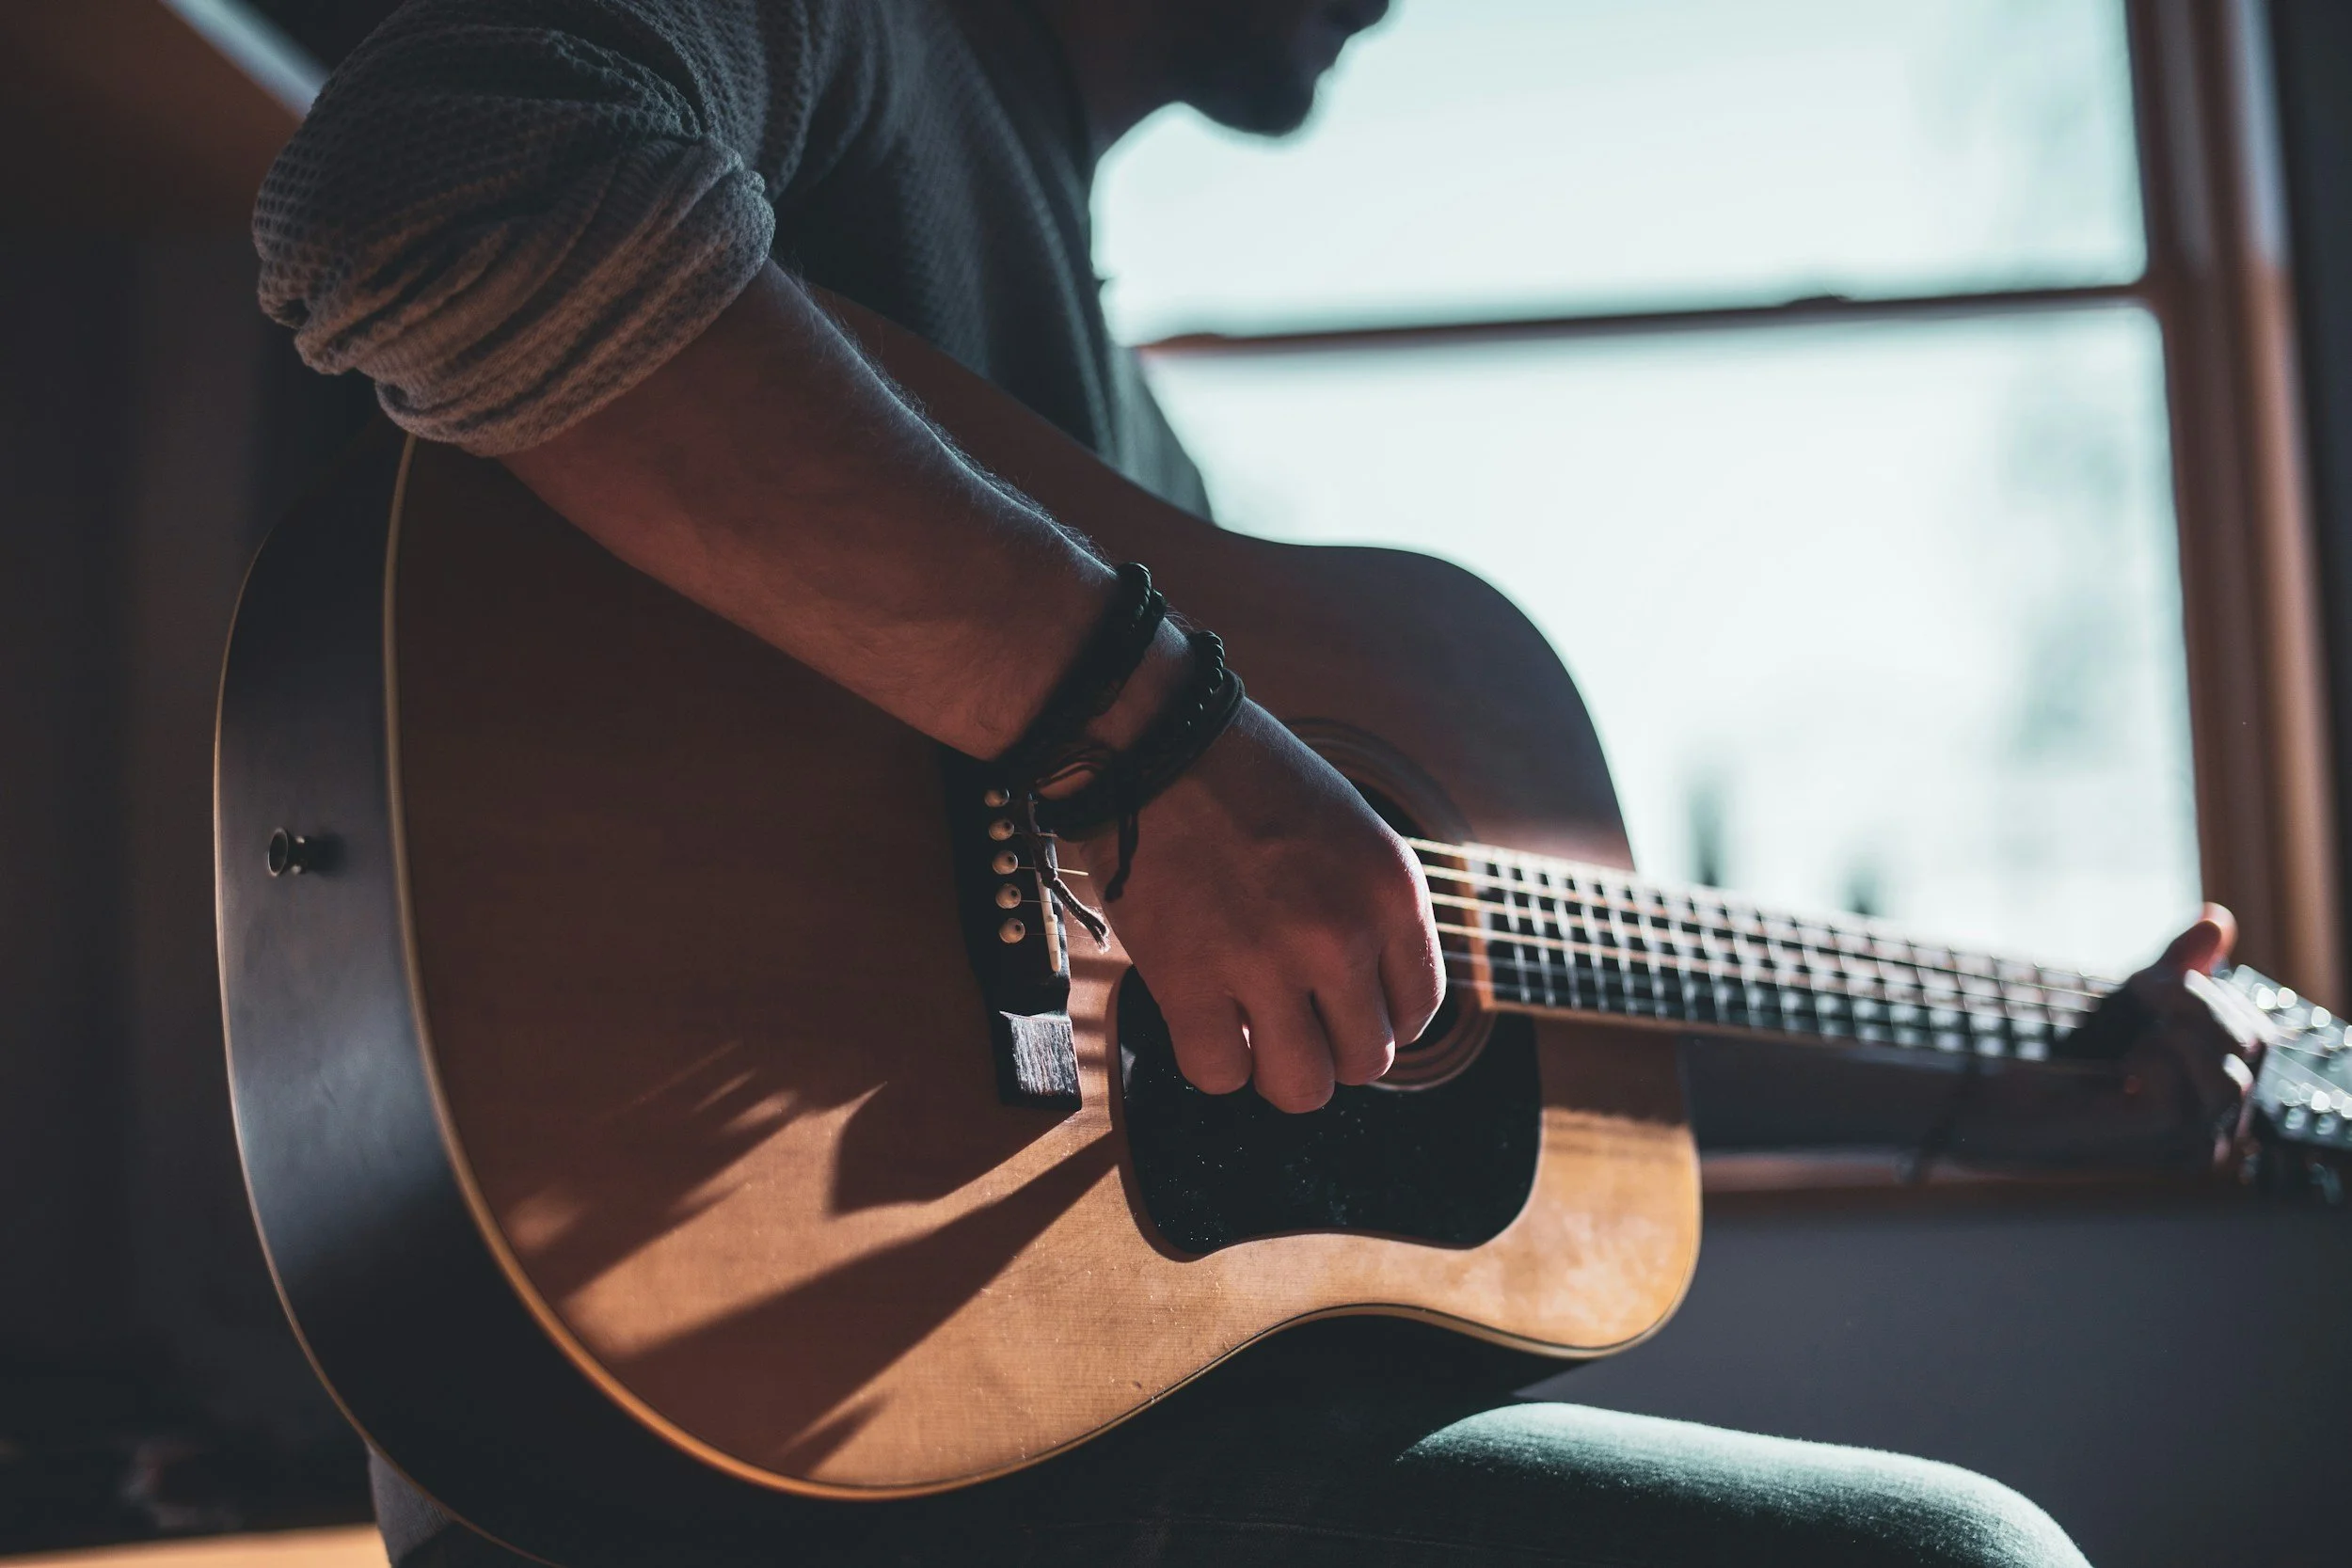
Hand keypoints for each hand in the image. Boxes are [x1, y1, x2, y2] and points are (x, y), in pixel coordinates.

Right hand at [1071, 701, 1445, 1111]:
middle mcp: (1341, 934)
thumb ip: (1371, 912)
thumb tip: (1372, 1002)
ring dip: (1277, 1071)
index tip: (1344, 1008)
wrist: (1154, 742)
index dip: (1380, 1019)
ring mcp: (1266, 962)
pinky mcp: (1189, 982)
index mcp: (1390, 891)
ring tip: (1254, 1032)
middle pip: (1366, 1059)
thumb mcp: (1349, 830)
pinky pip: (1219, 1074)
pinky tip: (1203, 1018)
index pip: (1419, 1008)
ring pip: (1302, 1087)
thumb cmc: (1246, 780)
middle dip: (1330, 1049)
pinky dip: (1212, 1059)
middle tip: (1293, 1017)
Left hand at [2065, 903, 2274, 1164]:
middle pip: (2253, 1046)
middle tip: (2143, 988)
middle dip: (2198, 1000)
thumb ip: (2182, 966)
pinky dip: (2153, 1063)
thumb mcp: (2137, 1002)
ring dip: (2182, 1028)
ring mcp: (2195, 1143)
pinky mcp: (2160, 1145)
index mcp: (2221, 1093)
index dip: (2217, 993)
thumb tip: (2218, 917)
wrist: (2007, 1098)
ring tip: (2140, 1026)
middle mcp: (2220, 1126)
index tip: (2157, 980)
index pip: (2258, 1036)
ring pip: (2234, 1078)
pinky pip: (2183, 1099)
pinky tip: (2123, 1067)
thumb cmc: (2074, 1056)